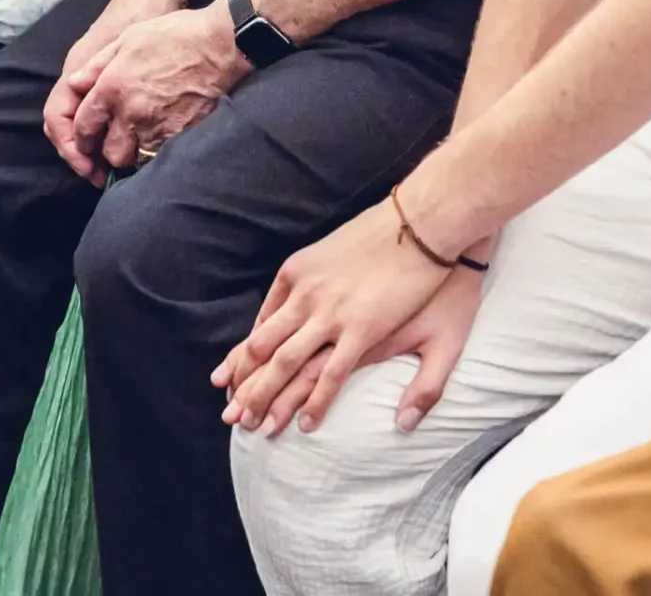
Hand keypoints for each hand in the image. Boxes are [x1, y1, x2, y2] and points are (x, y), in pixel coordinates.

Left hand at [65, 2, 249, 181]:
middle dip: (110, 150)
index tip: (86, 141)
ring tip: (139, 140)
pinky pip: (160, 155)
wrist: (219, 45)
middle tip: (117, 141)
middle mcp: (131, 112)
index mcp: (113, 87)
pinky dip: (157, 150)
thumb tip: (75, 84)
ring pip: (136, 158)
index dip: (81, 138)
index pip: (84, 126)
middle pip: (110, 153)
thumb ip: (97, 65)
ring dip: (134, 153)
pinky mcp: (180, 135)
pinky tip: (161, 135)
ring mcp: (157, 127)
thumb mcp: (128, 38)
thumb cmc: (174, 35)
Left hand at [212, 197, 449, 435]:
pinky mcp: (363, 329)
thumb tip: (292, 308)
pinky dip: (316, 402)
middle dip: (244, 383)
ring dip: (267, 398)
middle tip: (228, 415)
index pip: (261, 324)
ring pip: (287, 364)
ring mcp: (332, 313)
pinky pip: (332, 375)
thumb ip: (309, 282)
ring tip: (252, 427)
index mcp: (297, 274)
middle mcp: (306, 294)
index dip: (244, 357)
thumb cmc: (383, 237)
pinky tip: (305, 424)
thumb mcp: (329, 251)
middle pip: (264, 347)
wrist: (421, 223)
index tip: (230, 379)